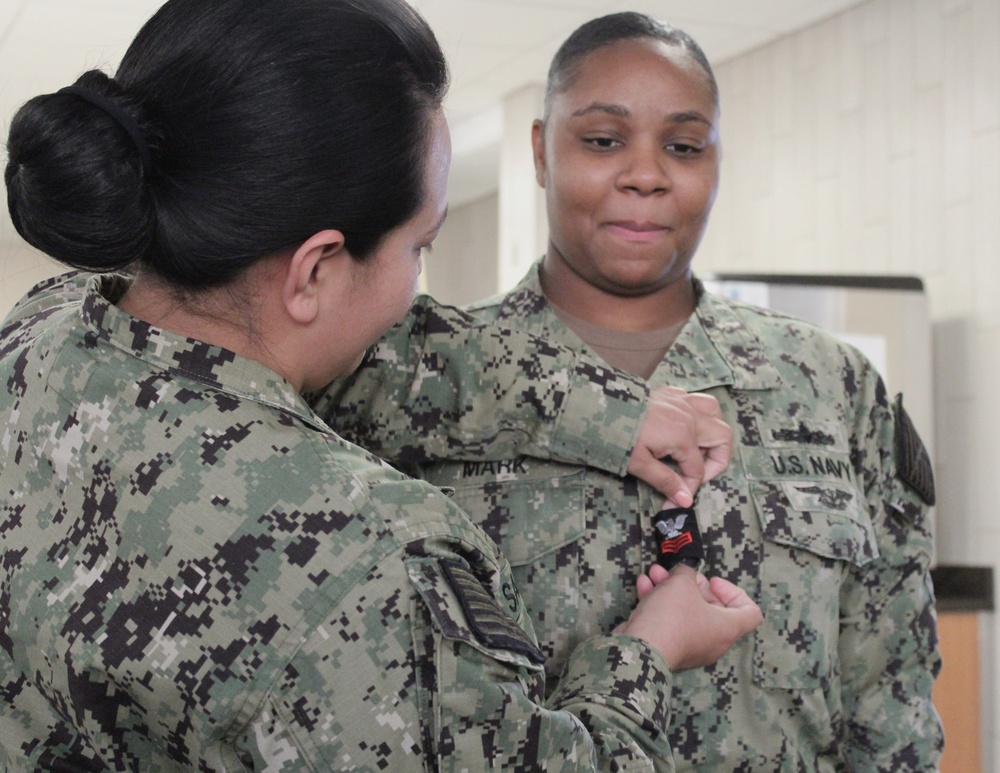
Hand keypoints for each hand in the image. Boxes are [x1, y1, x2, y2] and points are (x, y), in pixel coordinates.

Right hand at [619, 565, 761, 670]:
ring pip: (686, 612)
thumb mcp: (681, 582)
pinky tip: (644, 585)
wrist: (641, 650)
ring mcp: (692, 647)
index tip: (713, 583)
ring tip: (654, 573)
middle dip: (693, 585)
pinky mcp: (670, 649)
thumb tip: (684, 575)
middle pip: (713, 609)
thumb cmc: (672, 616)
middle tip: (679, 574)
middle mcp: (714, 641)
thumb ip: (687, 573)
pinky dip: (659, 604)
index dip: (734, 592)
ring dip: (671, 590)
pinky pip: (670, 623)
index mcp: (728, 628)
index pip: (751, 613)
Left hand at [626, 386, 732, 506]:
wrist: (598, 407)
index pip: (697, 469)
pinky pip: (693, 398)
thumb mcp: (639, 464)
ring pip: (713, 410)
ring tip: (697, 447)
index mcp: (683, 436)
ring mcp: (680, 401)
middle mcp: (688, 416)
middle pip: (721, 437)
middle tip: (698, 474)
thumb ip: (666, 481)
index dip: (689, 487)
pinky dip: (695, 412)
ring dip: (711, 430)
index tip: (676, 500)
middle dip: (716, 460)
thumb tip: (685, 500)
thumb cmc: (616, 435)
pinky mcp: (669, 393)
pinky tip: (680, 424)